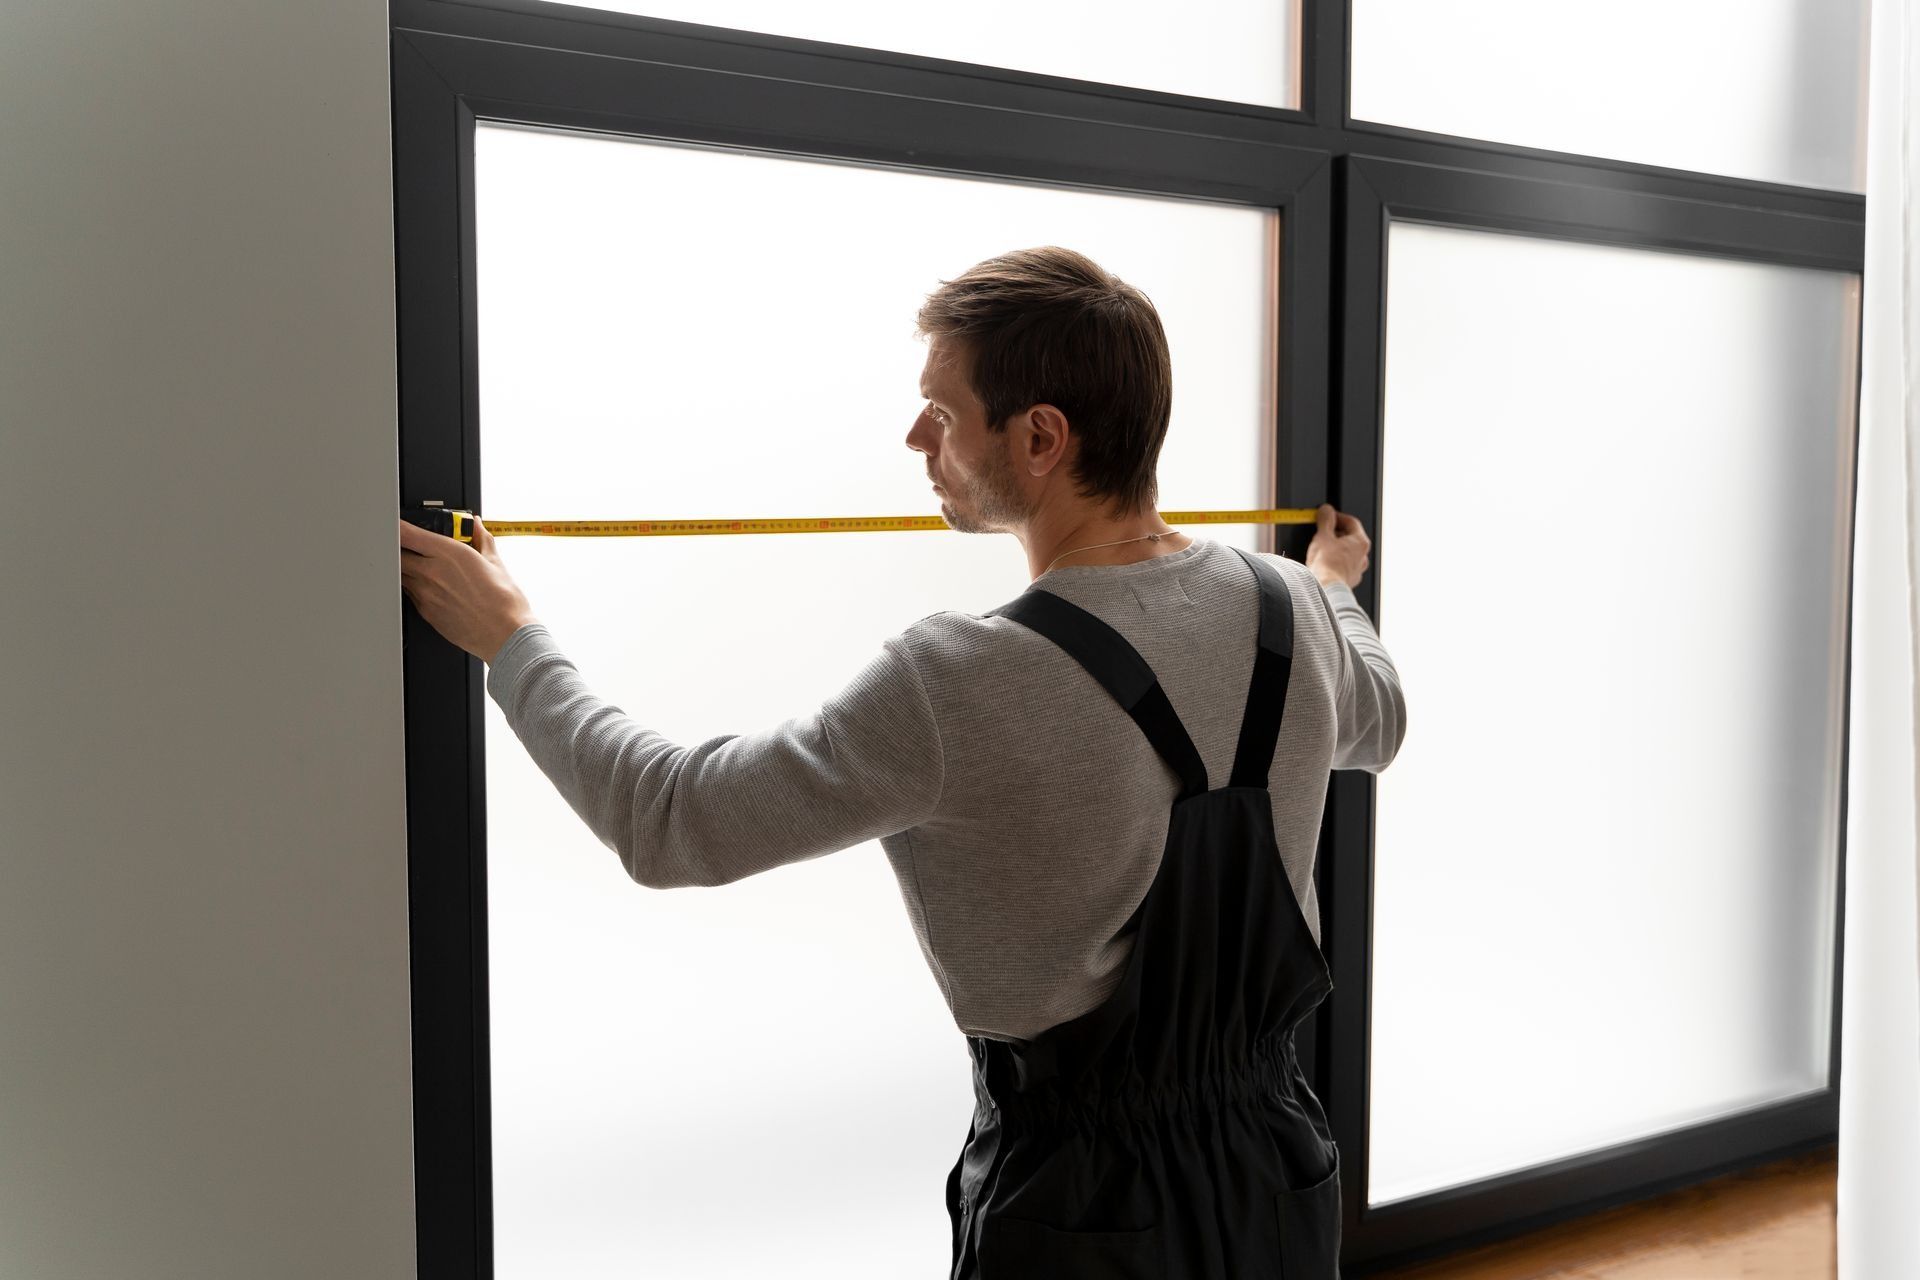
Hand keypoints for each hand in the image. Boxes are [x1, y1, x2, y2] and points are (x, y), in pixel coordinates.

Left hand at [399, 514, 540, 662]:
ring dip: (408, 568)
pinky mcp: (425, 612)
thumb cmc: (503, 602)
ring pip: (401, 575)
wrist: (505, 634)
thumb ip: (481, 539)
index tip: (400, 523)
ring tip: (430, 569)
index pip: (407, 533)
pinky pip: (410, 594)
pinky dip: (416, 587)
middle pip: (396, 554)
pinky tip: (436, 589)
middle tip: (415, 546)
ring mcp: (425, 594)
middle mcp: (431, 572)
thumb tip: (477, 527)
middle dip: (402, 548)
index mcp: (449, 553)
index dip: (398, 525)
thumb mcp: (495, 563)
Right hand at [1304, 503, 1370, 589]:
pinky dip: (1334, 563)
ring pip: (1346, 554)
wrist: (1326, 589)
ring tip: (1321, 549)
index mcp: (1360, 542)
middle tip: (1321, 532)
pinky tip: (1322, 563)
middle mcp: (1363, 556)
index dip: (1337, 517)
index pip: (1351, 522)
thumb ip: (1325, 520)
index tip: (1327, 516)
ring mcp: (1357, 570)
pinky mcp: (1348, 581)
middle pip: (1350, 538)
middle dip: (1335, 533)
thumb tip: (1326, 511)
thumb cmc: (1327, 564)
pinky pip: (1342, 567)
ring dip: (1335, 549)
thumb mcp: (1323, 536)